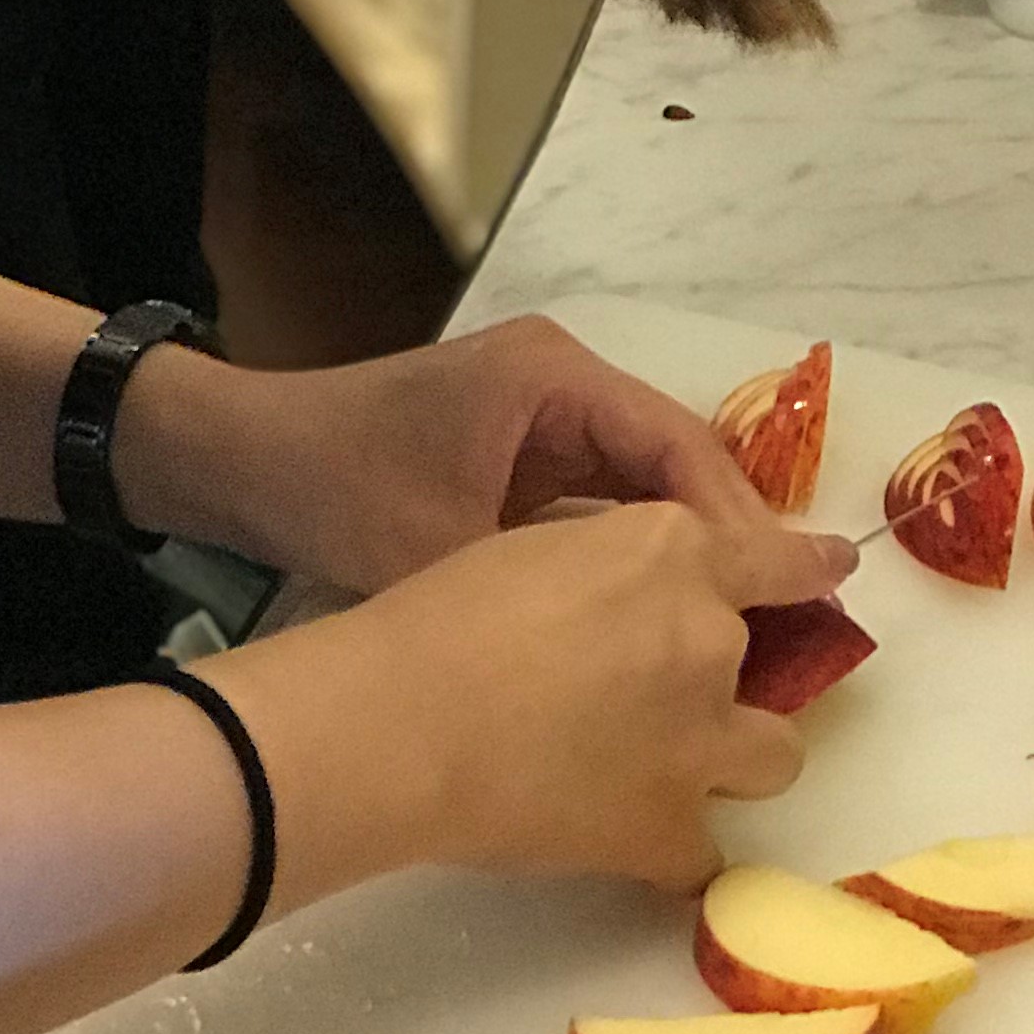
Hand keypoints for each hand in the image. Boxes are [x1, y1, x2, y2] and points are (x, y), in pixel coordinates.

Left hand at [148, 316, 827, 599]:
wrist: (240, 460)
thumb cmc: (340, 490)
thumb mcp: (450, 546)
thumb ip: (557, 588)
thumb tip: (652, 656)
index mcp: (555, 377)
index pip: (677, 444)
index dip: (738, 520)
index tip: (793, 588)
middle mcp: (560, 378)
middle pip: (672, 456)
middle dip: (727, 535)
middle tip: (792, 617)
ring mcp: (539, 409)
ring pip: (641, 478)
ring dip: (686, 545)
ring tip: (747, 625)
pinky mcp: (516, 445)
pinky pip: (600, 491)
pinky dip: (634, 545)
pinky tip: (666, 611)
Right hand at [339, 502, 852, 885]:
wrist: (403, 720)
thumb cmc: (439, 618)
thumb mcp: (541, 549)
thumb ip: (615, 573)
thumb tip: (622, 612)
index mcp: (671, 551)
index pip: (770, 557)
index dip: (807, 567)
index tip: (836, 568)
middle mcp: (709, 635)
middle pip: (759, 662)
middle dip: (720, 680)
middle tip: (648, 697)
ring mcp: (701, 736)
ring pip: (774, 756)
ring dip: (729, 758)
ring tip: (664, 770)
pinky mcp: (670, 828)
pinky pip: (703, 854)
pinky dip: (672, 850)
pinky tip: (623, 841)